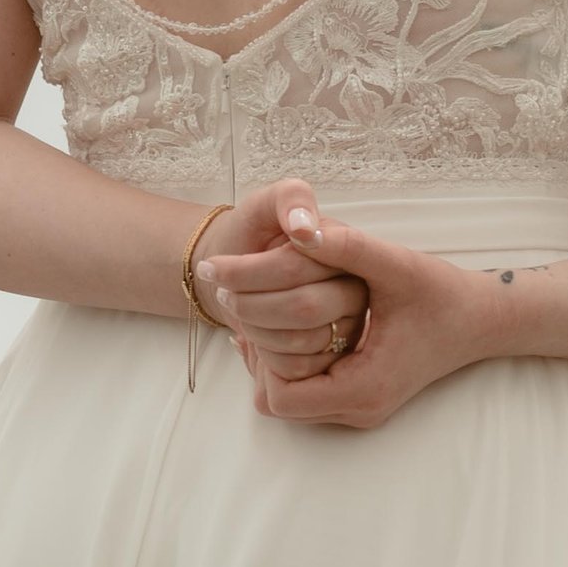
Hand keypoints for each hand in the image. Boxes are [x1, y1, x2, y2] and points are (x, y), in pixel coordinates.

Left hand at [196, 179, 369, 364]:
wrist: (243, 272)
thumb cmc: (254, 236)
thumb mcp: (265, 204)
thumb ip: (289, 198)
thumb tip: (304, 228)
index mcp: (345, 252)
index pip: (296, 267)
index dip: (250, 271)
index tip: (212, 267)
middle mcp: (355, 291)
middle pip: (303, 307)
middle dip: (249, 303)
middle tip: (222, 293)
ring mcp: (349, 329)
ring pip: (302, 342)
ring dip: (254, 328)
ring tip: (235, 309)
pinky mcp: (333, 360)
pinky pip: (298, 368)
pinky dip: (265, 355)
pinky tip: (252, 335)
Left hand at [222, 212, 514, 430]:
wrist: (483, 320)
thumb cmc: (443, 293)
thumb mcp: (395, 264)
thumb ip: (345, 245)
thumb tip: (297, 225)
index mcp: (365, 386)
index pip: (280, 394)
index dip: (258, 352)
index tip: (248, 304)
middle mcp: (360, 408)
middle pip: (276, 401)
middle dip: (256, 354)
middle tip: (240, 302)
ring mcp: (361, 409)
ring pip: (288, 400)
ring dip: (270, 360)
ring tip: (257, 310)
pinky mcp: (362, 399)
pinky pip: (306, 394)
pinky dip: (288, 364)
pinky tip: (284, 322)